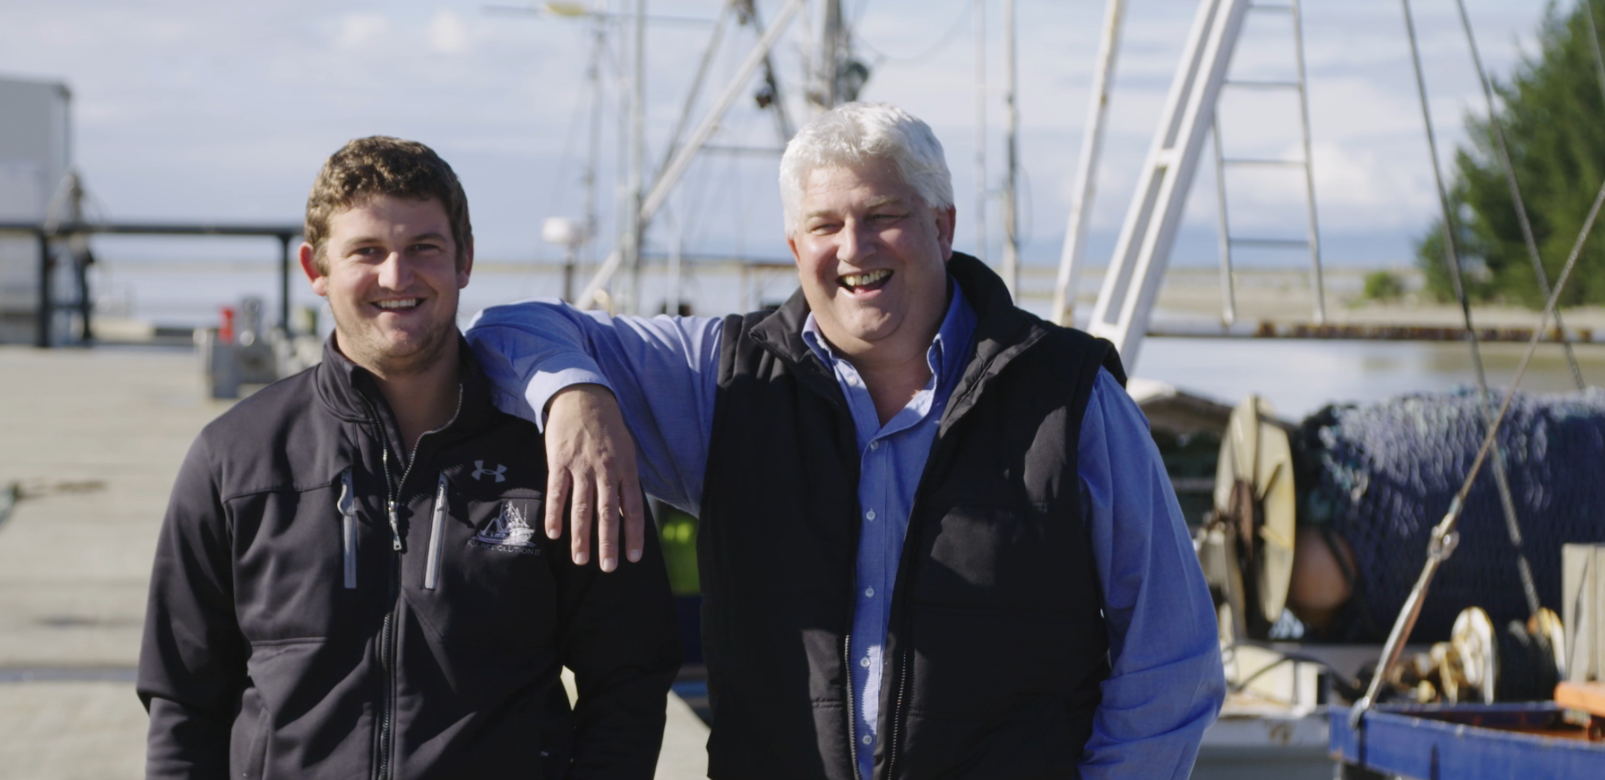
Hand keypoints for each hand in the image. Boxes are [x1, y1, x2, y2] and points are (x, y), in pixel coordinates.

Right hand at [544, 385, 645, 571]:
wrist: (583, 396)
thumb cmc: (608, 428)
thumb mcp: (626, 451)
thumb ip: (625, 481)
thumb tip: (626, 513)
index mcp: (626, 468)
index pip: (632, 507)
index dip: (634, 533)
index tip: (633, 557)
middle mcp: (606, 469)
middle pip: (608, 512)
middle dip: (608, 542)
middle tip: (607, 567)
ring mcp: (582, 466)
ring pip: (582, 507)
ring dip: (581, 536)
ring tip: (581, 560)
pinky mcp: (560, 461)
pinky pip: (557, 492)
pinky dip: (555, 514)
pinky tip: (554, 534)